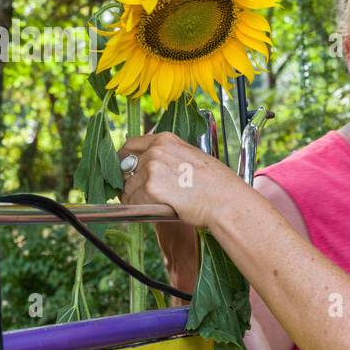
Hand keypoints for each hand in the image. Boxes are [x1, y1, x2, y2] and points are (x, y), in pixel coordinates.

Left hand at [117, 132, 240, 229]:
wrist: (225, 201)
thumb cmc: (217, 184)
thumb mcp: (193, 157)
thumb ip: (170, 156)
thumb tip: (152, 165)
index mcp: (166, 140)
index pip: (131, 145)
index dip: (124, 159)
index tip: (124, 170)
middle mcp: (156, 151)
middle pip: (125, 166)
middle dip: (128, 180)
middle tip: (137, 192)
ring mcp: (152, 169)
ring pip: (128, 186)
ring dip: (134, 197)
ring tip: (153, 204)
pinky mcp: (151, 189)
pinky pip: (133, 201)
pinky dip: (139, 208)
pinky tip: (154, 209)